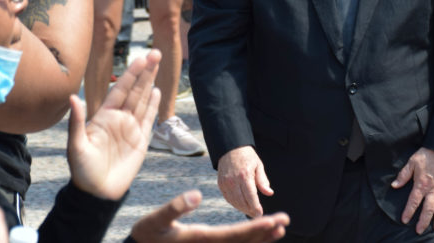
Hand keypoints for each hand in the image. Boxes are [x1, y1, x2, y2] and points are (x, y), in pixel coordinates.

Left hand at [67, 52, 161, 199]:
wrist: (97, 193)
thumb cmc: (82, 170)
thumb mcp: (76, 145)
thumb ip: (77, 121)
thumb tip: (72, 97)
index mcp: (104, 116)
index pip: (120, 89)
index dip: (131, 74)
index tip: (140, 59)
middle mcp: (119, 118)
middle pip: (135, 90)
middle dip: (145, 72)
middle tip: (155, 53)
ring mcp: (131, 128)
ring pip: (143, 100)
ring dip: (150, 83)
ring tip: (157, 65)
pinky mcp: (141, 141)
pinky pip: (148, 119)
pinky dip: (153, 105)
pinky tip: (157, 92)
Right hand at [129, 190, 288, 242]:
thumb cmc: (147, 234)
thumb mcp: (155, 219)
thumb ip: (175, 207)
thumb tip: (196, 195)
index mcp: (201, 239)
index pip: (235, 235)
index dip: (255, 228)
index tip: (274, 221)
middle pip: (242, 242)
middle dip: (265, 232)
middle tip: (285, 221)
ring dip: (260, 239)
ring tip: (279, 230)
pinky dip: (248, 242)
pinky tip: (260, 237)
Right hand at [217, 146, 273, 217]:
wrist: (230, 148)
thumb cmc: (247, 156)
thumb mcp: (258, 165)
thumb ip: (263, 180)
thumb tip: (269, 193)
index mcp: (245, 175)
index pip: (251, 197)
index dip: (256, 207)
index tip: (260, 213)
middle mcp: (233, 181)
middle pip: (242, 202)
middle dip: (250, 210)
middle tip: (257, 215)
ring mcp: (225, 183)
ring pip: (234, 202)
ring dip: (242, 209)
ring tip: (250, 212)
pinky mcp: (221, 184)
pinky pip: (228, 198)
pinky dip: (235, 204)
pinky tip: (241, 206)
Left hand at [391, 147, 433, 233]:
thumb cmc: (427, 155)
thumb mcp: (412, 162)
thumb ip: (403, 175)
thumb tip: (394, 185)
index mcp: (422, 184)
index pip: (414, 202)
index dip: (408, 212)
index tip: (405, 220)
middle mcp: (433, 190)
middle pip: (428, 210)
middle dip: (423, 222)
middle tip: (419, 230)